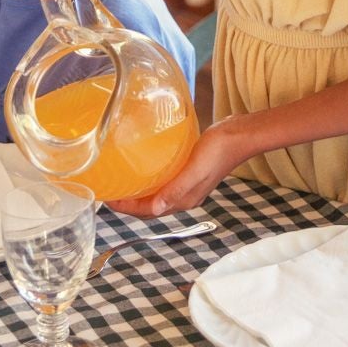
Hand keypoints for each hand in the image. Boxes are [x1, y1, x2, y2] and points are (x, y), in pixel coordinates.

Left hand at [105, 121, 250, 217]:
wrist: (239, 135)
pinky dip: (151, 181)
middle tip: (110, 192)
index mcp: (185, 199)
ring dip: (139, 194)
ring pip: (157, 195)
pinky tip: (145, 169)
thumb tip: (156, 208)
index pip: (150, 211)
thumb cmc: (219, 150)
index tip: (108, 200)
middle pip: (151, 207)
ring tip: (122, 182)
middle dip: (129, 204)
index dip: (127, 209)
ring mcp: (188, 184)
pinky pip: (165, 182)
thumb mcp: (195, 169)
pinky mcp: (190, 171)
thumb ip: (176, 189)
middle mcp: (185, 196)